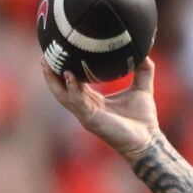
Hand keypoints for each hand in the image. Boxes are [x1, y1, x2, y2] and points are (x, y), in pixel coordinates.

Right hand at [39, 56, 159, 159]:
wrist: (149, 139)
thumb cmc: (143, 119)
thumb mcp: (143, 89)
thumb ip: (144, 70)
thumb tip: (145, 52)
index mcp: (93, 101)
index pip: (72, 83)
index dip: (63, 70)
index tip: (57, 53)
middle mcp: (86, 108)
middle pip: (61, 89)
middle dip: (50, 74)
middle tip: (43, 56)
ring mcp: (87, 115)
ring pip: (64, 96)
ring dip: (54, 80)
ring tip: (47, 64)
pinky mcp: (91, 120)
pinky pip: (77, 102)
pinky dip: (72, 89)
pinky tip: (69, 75)